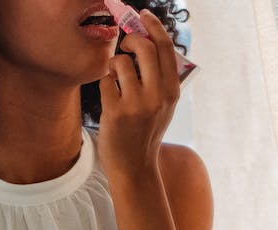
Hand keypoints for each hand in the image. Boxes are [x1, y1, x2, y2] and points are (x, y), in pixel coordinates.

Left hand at [97, 9, 179, 177]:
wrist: (135, 166)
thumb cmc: (146, 131)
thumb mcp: (164, 105)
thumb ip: (159, 76)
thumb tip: (146, 39)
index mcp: (172, 91)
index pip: (165, 48)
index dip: (153, 26)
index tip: (142, 15)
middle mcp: (158, 95)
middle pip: (143, 48)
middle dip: (129, 40)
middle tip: (125, 45)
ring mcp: (137, 104)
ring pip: (120, 63)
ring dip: (114, 66)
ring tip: (116, 80)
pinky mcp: (116, 112)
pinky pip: (105, 81)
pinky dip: (105, 84)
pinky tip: (110, 97)